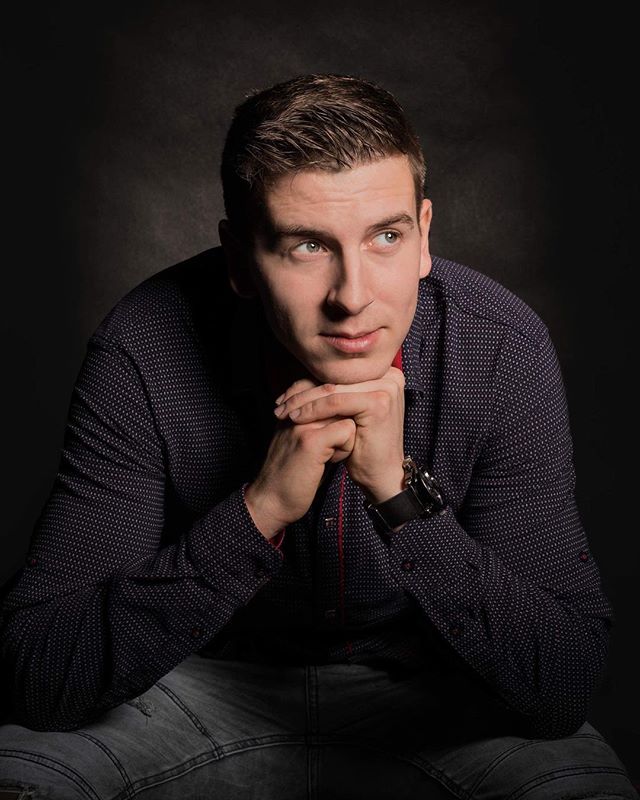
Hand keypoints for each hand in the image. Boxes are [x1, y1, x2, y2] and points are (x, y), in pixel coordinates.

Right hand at [244, 379, 356, 536]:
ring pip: (345, 413)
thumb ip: (317, 422)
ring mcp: (302, 424)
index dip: (340, 408)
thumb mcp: (300, 440)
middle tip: (335, 446)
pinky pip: (346, 430)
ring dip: (346, 435)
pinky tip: (332, 461)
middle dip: (345, 421)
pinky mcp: (311, 441)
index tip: (337, 433)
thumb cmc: (290, 474)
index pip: (326, 387)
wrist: (271, 499)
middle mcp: (295, 410)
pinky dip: (346, 447)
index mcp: (292, 407)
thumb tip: (346, 411)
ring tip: (331, 454)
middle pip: (338, 397)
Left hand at [272, 367, 406, 504]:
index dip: (307, 383)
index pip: (336, 373)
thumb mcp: (348, 412)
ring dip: (303, 401)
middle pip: (334, 380)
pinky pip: (336, 402)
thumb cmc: (362, 445)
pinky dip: (313, 410)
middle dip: (302, 392)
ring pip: (332, 389)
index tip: (284, 396)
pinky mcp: (378, 403)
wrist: (381, 475)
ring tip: (284, 413)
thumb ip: (334, 392)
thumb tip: (299, 379)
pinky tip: (297, 419)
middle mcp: (388, 375)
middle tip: (279, 404)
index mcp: (383, 373)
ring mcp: (386, 388)